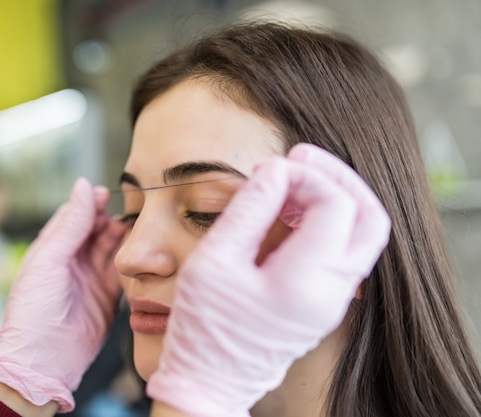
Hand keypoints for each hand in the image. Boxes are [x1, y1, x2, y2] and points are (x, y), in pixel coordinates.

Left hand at [0, 178, 126, 411]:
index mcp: (52, 249)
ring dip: (123, 238)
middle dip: (110, 219)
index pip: (74, 217)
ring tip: (135, 230)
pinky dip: (132, 262)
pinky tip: (139, 252)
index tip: (107, 194)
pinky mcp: (108, 297)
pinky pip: (123, 272)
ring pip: (112, 249)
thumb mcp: (50, 259)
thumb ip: (71, 224)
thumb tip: (84, 185)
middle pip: (96, 231)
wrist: (44, 359)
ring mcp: (91, 279)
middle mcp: (72, 261)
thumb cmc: (34, 309)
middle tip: (126, 213)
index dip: (90, 204)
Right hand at [146, 144, 390, 416]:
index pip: (334, 204)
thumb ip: (249, 209)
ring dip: (336, 197)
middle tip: (301, 157)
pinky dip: (328, 221)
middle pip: (369, 216)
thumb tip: (275, 169)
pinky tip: (292, 211)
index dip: (307, 174)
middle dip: (339, 177)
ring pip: (364, 234)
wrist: (210, 382)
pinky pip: (346, 251)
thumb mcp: (213, 259)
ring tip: (293, 181)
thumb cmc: (203, 326)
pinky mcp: (325, 303)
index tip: (272, 169)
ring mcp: (333, 300)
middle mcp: (332, 292)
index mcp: (304, 280)